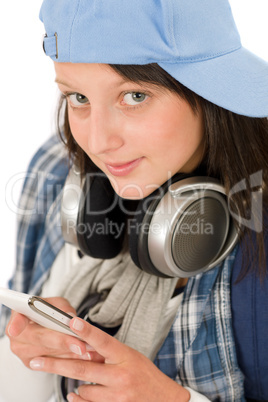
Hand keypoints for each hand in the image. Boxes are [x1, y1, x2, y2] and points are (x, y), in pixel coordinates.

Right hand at [5, 297, 100, 367]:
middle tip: (80, 345)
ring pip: (48, 354)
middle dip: (61, 342)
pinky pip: (53, 364)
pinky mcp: (33, 364)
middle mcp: (17, 336)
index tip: (15, 329)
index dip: (16, 325)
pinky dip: (69, 359)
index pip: (16, 320)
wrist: (47, 324)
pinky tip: (84, 356)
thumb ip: (62, 309)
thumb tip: (71, 319)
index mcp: (19, 315)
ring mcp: (24, 352)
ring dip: (69, 352)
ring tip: (88, 349)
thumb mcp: (57, 304)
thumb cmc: (51, 310)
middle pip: (39, 339)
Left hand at [29, 317, 189, 401]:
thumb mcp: (130, 356)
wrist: (164, 400)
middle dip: (55, 365)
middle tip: (36, 361)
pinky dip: (79, 398)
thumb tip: (83, 347)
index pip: (102, 340)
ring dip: (78, 385)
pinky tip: (75, 394)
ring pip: (83, 390)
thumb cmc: (145, 374)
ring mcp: (117, 395)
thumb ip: (108, 353)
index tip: (71, 322)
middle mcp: (120, 375)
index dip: (86, 331)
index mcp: (125, 356)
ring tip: (82, 380)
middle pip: (82, 369)